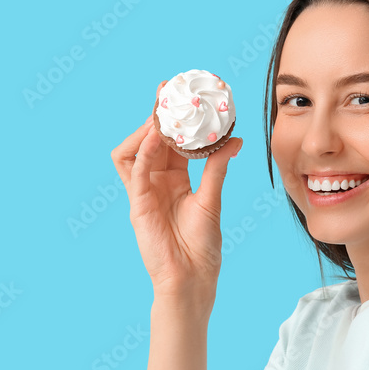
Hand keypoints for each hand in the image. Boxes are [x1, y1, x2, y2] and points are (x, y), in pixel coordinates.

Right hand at [111, 80, 242, 298]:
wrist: (193, 278)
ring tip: (162, 113)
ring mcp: (144, 193)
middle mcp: (156, 182)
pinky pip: (133, 172)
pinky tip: (157, 136)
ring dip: (146, 130)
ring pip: (134, 151)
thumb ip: (217, 167)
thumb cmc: (202, 245)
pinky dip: (144, 151)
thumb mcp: (212, 198)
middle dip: (158, 115)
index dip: (176, 120)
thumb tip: (235, 139)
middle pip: (151, 140)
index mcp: (175, 180)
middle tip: (168, 91)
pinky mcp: (136, 205)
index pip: (172, 142)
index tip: (184, 95)